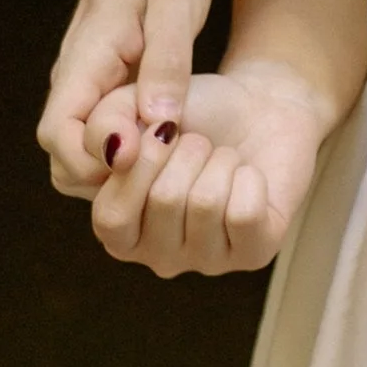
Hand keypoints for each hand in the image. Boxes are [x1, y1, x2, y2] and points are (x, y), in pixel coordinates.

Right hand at [37, 0, 217, 195]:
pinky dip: (132, 150)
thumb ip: (167, 61)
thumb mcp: (175, 3)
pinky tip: (172, 142)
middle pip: (65, 157)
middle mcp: (76, 82)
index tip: (143, 153)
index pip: (58, 133)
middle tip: (166, 165)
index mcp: (84, 60)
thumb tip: (159, 121)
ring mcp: (88, 90)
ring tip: (174, 155)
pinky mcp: (106, 92)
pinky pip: (106, 138)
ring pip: (83, 155)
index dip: (92, 158)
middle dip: (107, 176)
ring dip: (121, 169)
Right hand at [86, 61, 329, 278]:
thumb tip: (117, 152)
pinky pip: (246, 214)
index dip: (141, 162)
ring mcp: (204, 260)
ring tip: (224, 158)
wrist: (259, 107)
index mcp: (119, 229)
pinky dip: (251, 178)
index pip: (112, 217)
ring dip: (221, 160)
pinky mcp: (253, 254)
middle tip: (201, 144)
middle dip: (189, 151)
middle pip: (165, 201)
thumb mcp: (138, 106)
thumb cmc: (193, 113)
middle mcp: (157, 256)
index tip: (163, 129)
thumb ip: (107, 124)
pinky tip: (249, 176)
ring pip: (207, 204)